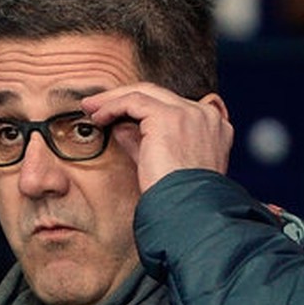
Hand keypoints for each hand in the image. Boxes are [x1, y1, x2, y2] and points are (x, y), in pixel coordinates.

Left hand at [82, 83, 232, 191]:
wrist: (189, 212)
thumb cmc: (178, 200)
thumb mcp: (161, 165)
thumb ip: (143, 142)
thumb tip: (120, 127)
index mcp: (213, 128)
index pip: (173, 106)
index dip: (142, 109)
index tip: (117, 116)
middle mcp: (205, 115)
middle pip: (158, 94)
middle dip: (123, 97)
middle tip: (97, 106)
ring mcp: (190, 113)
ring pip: (145, 92)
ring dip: (113, 99)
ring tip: (91, 108)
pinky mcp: (170, 117)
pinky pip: (134, 101)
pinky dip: (112, 106)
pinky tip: (98, 118)